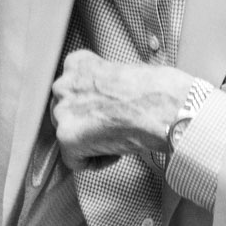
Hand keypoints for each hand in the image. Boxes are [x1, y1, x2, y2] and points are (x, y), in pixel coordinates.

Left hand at [50, 49, 192, 171]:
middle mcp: (64, 85)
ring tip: (119, 137)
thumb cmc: (155, 90)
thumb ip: (103, 84)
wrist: (162, 107)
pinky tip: (117, 151)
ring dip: (92, 142)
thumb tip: (105, 99)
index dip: (93, 105)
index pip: (73, 89)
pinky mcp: (67, 138)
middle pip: (67, 112)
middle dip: (88, 123)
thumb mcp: (123, 72)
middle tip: (114, 126)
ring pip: (69, 136)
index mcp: (77, 64)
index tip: (109, 110)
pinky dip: (96, 162)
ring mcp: (63, 111)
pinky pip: (75, 160)